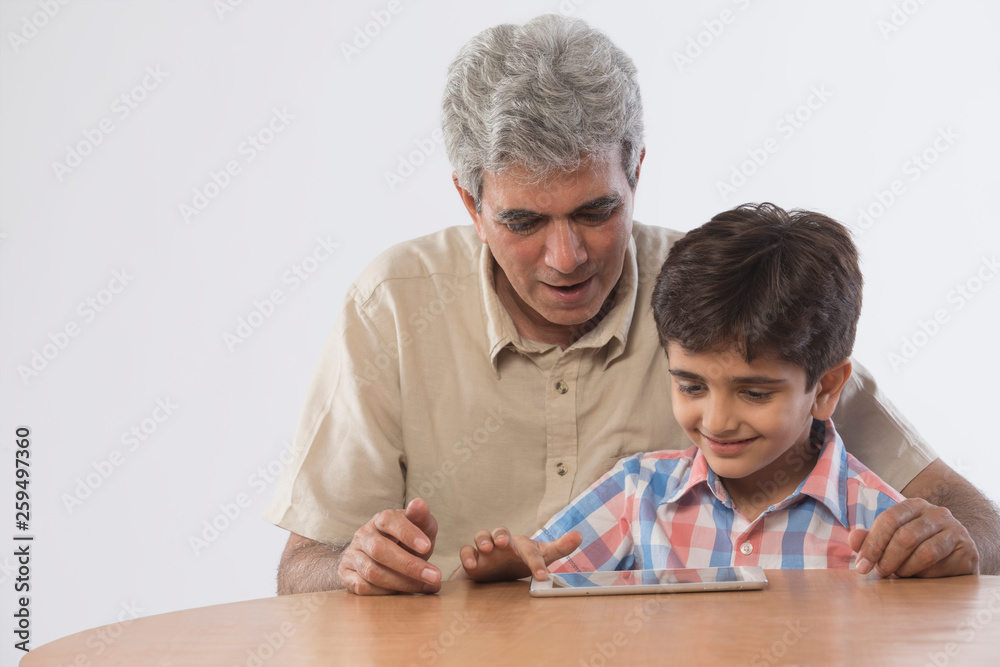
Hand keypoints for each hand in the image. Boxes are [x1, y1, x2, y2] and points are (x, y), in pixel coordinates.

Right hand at [337, 498, 441, 594]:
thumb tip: (419, 503)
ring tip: (427, 586)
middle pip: (379, 549)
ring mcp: (352, 555)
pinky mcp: (346, 575)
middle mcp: (363, 535)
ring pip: (372, 572)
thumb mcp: (418, 528)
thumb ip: (421, 518)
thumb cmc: (405, 541)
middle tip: (435, 575)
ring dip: (402, 583)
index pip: (389, 520)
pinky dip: (385, 593)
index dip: (407, 533)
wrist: (378, 557)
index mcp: (380, 520)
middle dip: (409, 565)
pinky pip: (362, 587)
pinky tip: (404, 593)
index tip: (427, 547)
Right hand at [459, 527, 581, 581]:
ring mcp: (487, 549)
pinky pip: (466, 551)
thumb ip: (560, 547)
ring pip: (482, 536)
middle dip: (501, 535)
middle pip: (501, 531)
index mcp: (521, 545)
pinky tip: (470, 565)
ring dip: (483, 540)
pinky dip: (467, 555)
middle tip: (503, 542)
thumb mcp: (541, 556)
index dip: (536, 563)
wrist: (496, 569)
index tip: (542, 576)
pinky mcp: (473, 557)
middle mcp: (503, 543)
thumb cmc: (521, 560)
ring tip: (486, 549)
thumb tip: (580, 535)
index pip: (530, 550)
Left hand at [850, 498, 979, 577]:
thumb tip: (853, 539)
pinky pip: (941, 566)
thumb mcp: (891, 541)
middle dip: (887, 559)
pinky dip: (924, 575)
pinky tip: (920, 577)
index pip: (889, 519)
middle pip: (905, 536)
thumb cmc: (917, 547)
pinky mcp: (967, 551)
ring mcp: (956, 530)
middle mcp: (937, 513)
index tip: (861, 566)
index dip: (872, 544)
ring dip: (905, 569)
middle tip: (880, 573)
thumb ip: (871, 540)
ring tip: (899, 574)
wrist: (956, 556)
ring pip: (924, 553)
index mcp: (914, 505)